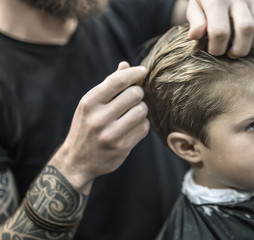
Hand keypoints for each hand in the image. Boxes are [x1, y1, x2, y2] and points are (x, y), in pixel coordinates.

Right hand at [51, 62, 149, 192]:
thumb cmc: (86, 126)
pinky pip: (143, 128)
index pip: (118, 80)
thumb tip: (126, 65)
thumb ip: (109, 85)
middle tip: (133, 98)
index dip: (135, 73)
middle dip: (138, 94)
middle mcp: (98, 118)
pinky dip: (142, 125)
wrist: (77, 161)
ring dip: (141, 110)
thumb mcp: (90, 104)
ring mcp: (110, 134)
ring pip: (142, 111)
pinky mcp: (121, 147)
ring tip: (132, 113)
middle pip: (135, 94)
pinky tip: (132, 127)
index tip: (143, 71)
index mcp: (89, 102)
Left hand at [186, 0, 253, 57]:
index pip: (220, 32)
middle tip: (230, 54)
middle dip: (238, 49)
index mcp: (216, 0)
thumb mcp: (195, 5)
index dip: (216, 48)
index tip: (213, 51)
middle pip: (246, 29)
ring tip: (241, 48)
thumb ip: (195, 20)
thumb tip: (195, 36)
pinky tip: (251, 40)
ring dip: (253, 44)